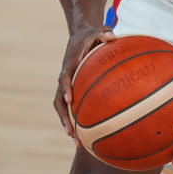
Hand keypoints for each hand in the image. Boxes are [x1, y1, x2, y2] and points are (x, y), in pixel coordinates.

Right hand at [53, 26, 115, 141]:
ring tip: (77, 142)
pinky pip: (72, 108)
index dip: (65, 89)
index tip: (69, 99)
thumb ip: (104, 32)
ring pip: (63, 109)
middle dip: (64, 118)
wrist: (79, 36)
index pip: (64, 79)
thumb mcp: (97, 30)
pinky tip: (89, 134)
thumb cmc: (90, 35)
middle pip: (59, 102)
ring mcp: (66, 86)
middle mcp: (64, 78)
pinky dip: (77, 120)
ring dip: (68, 125)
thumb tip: (113, 36)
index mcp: (69, 65)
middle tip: (71, 133)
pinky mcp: (72, 90)